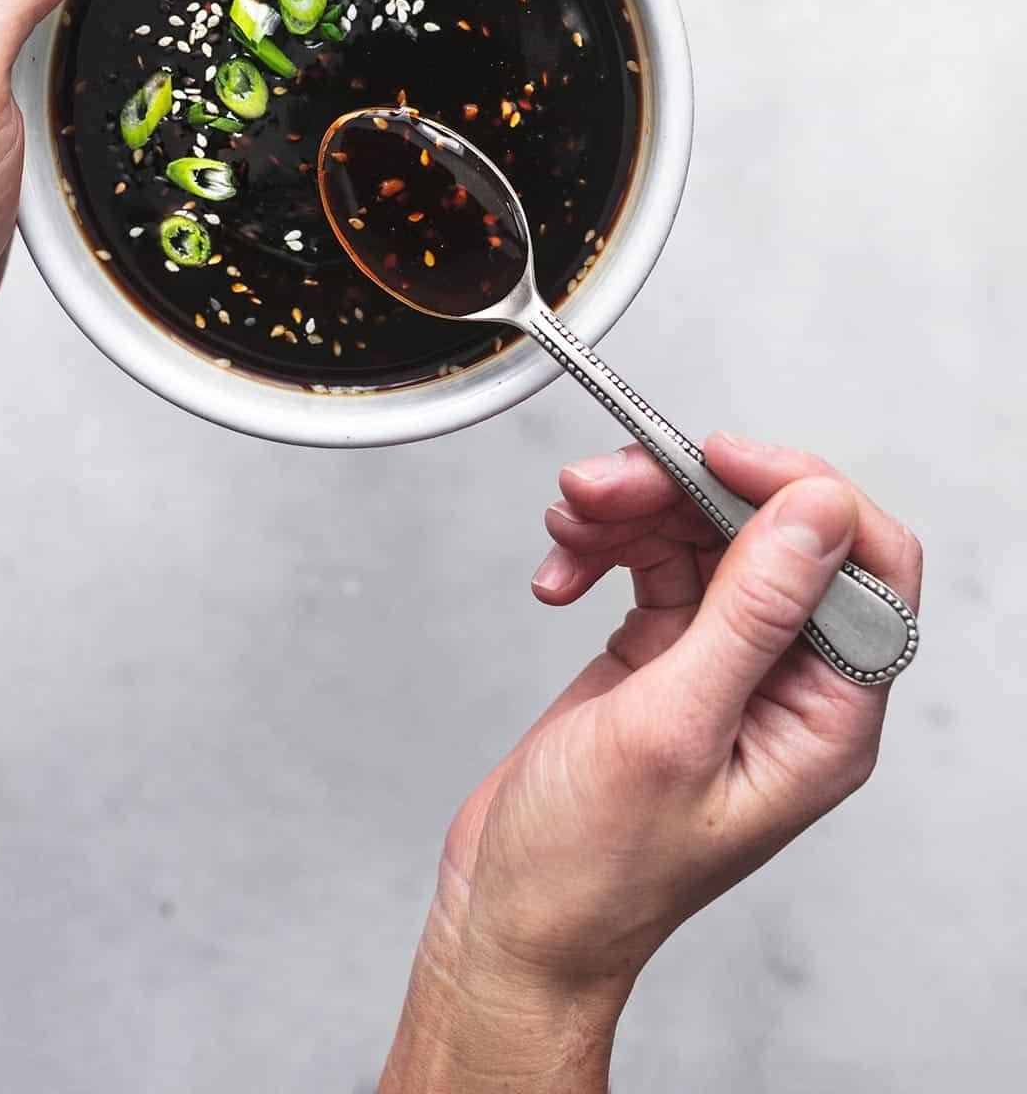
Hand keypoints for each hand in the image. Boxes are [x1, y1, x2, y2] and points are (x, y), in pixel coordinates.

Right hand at [381, 435, 921, 1091]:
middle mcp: (785, 684)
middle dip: (682, 491)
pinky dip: (603, 548)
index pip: (863, 563)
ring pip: (703, 536)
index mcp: (823, 715)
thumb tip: (819, 513)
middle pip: (767, 533)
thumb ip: (752, 613)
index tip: (719, 456)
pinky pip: (652, 562)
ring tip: (568, 523)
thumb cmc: (590, 868)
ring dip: (631, 513)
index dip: (800, 491)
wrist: (512, 920)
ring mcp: (724, 666)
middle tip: (603, 485)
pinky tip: (560, 573)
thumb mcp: (673, 728)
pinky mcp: (667, 657)